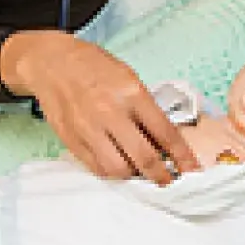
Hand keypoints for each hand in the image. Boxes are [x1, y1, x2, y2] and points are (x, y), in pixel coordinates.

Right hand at [1, 31, 199, 184]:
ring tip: (140, 171)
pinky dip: (111, 172)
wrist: (52, 63)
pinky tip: (118, 166)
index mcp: (131, 93)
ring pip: (118, 169)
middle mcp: (110, 113)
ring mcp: (88, 129)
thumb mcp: (129, 77)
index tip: (192, 170)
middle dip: (161, 175)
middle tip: (169, 181)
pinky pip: (96, 167)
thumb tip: (164, 141)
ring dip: (134, 176)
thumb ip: (145, 109)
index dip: (182, 156)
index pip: (165, 132)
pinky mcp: (71, 140)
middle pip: (143, 157)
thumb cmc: (94, 67)